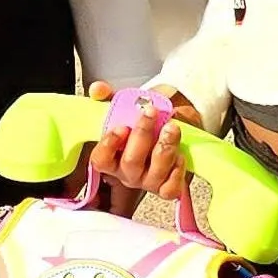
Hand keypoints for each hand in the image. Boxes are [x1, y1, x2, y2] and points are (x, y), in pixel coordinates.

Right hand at [86, 79, 200, 210]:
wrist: (173, 122)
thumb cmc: (147, 118)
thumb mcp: (126, 103)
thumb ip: (108, 95)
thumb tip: (98, 89)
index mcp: (112, 156)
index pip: (101, 160)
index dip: (109, 145)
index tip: (122, 126)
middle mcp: (128, 173)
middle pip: (130, 162)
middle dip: (142, 135)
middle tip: (151, 112)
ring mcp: (148, 181)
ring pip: (154, 173)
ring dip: (164, 147)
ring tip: (172, 128)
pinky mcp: (168, 187)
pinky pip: (171, 188)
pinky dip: (177, 170)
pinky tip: (179, 154)